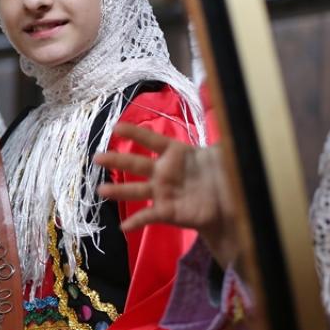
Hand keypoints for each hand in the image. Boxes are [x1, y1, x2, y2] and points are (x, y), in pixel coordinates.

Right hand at [95, 123, 238, 264]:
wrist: (232, 206)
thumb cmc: (226, 175)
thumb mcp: (225, 151)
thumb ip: (220, 131)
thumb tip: (218, 102)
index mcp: (177, 153)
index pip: (153, 140)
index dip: (136, 133)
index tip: (116, 127)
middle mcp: (165, 171)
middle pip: (136, 164)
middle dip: (116, 160)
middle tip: (97, 157)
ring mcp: (163, 192)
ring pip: (136, 190)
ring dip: (118, 191)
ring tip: (101, 191)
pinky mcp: (167, 211)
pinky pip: (148, 216)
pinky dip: (136, 222)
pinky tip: (124, 227)